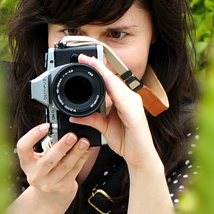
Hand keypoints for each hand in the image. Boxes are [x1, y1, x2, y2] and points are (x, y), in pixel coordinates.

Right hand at [16, 123, 90, 209]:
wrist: (49, 197)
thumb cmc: (45, 172)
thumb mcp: (38, 160)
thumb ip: (46, 147)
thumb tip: (63, 130)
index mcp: (26, 163)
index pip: (22, 148)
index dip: (33, 135)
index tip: (46, 126)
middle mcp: (35, 175)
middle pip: (48, 159)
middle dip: (61, 146)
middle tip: (72, 136)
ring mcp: (49, 183)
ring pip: (65, 166)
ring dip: (76, 152)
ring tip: (84, 141)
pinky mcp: (62, 188)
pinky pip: (74, 171)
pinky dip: (82, 159)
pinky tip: (86, 150)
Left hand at [69, 56, 161, 170]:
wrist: (140, 157)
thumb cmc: (126, 141)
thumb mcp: (103, 128)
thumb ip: (91, 119)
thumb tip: (74, 116)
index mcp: (123, 100)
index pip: (108, 81)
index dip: (97, 69)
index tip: (84, 60)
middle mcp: (130, 99)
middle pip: (112, 78)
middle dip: (98, 66)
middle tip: (84, 57)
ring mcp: (134, 104)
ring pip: (117, 84)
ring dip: (103, 73)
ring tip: (92, 63)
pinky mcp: (135, 113)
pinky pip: (123, 98)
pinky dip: (113, 89)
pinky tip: (106, 81)